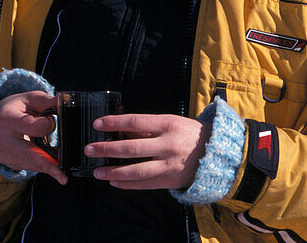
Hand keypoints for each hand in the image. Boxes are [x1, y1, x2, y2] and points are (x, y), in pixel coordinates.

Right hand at [0, 91, 66, 184]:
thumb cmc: (17, 107)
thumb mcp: (31, 98)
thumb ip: (48, 102)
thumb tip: (64, 103)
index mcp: (6, 118)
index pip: (35, 128)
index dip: (49, 125)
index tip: (52, 121)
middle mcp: (1, 139)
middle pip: (29, 155)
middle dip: (48, 166)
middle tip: (63, 176)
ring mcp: (1, 154)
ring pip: (29, 165)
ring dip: (47, 167)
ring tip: (62, 171)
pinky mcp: (6, 163)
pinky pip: (27, 167)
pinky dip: (40, 167)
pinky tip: (51, 166)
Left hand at [88, 113, 208, 190]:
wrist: (217, 153)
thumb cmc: (189, 134)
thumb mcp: (171, 123)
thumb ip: (148, 128)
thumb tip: (121, 130)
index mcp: (167, 124)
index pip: (135, 122)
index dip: (114, 122)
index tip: (97, 124)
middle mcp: (167, 144)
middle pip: (130, 148)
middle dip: (106, 149)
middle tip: (90, 149)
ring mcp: (168, 164)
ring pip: (135, 170)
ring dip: (113, 172)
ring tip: (97, 171)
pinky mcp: (169, 180)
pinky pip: (143, 184)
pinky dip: (126, 184)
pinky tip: (113, 181)